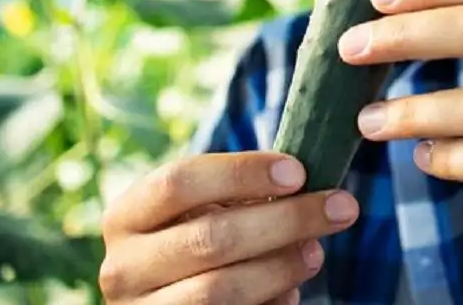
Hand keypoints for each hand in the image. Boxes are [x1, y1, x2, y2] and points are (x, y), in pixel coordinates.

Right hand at [97, 151, 360, 304]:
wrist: (164, 300)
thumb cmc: (196, 240)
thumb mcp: (201, 212)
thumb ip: (236, 195)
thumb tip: (304, 181)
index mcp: (126, 216)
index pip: (179, 182)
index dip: (242, 173)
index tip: (298, 172)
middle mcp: (122, 267)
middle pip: (210, 238)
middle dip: (286, 220)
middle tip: (340, 207)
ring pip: (219, 289)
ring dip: (280, 268)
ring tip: (316, 251)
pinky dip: (269, 303)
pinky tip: (291, 290)